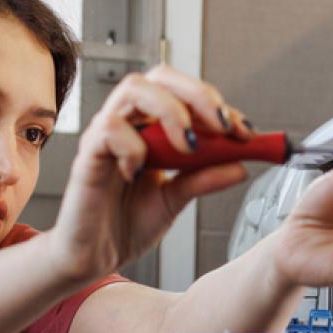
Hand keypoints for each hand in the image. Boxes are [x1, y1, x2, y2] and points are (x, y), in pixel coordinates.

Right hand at [45, 64, 256, 281]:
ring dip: (170, 111)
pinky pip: (109, 129)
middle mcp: (128, 122)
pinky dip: (134, 146)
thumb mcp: (176, 200)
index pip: (184, 94)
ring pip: (134, 89)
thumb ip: (203, 179)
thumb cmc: (125, 223)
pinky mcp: (88, 154)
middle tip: (223, 126)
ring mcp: (106, 134)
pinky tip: (141, 174)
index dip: (217, 105)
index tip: (244, 131)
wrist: (94, 256)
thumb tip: (241, 166)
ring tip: (189, 148)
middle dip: (198, 94)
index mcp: (150, 128)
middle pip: (160, 77)